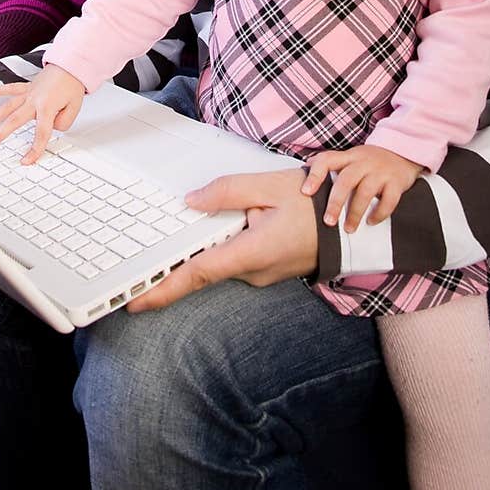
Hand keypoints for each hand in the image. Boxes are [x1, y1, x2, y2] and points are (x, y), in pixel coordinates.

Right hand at [0, 65, 84, 162]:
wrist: (71, 64)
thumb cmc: (73, 83)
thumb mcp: (75, 107)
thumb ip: (64, 122)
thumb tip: (52, 128)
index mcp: (47, 107)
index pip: (41, 133)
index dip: (34, 149)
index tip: (26, 160)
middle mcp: (34, 100)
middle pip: (14, 120)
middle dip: (0, 135)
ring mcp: (29, 93)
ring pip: (7, 106)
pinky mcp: (27, 86)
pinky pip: (10, 88)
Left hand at [126, 169, 316, 312]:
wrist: (354, 227)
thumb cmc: (315, 206)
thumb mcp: (269, 187)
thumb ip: (227, 193)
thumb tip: (192, 202)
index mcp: (251, 253)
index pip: (196, 275)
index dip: (162, 290)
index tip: (135, 302)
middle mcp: (253, 271)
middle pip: (205, 264)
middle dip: (186, 252)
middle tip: (164, 240)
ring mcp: (261, 274)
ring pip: (223, 257)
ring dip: (216, 240)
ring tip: (228, 216)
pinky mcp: (266, 270)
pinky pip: (238, 257)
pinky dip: (230, 242)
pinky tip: (240, 221)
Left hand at [300, 144, 423, 230]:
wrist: (403, 150)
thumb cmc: (370, 160)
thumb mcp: (350, 156)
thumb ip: (331, 161)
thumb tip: (306, 166)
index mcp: (349, 156)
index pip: (327, 160)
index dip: (315, 175)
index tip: (305, 192)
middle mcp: (363, 162)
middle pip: (346, 180)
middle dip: (335, 203)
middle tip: (328, 222)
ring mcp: (381, 171)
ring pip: (365, 192)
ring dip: (356, 213)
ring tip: (348, 228)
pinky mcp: (397, 182)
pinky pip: (389, 200)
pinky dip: (379, 213)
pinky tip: (371, 221)